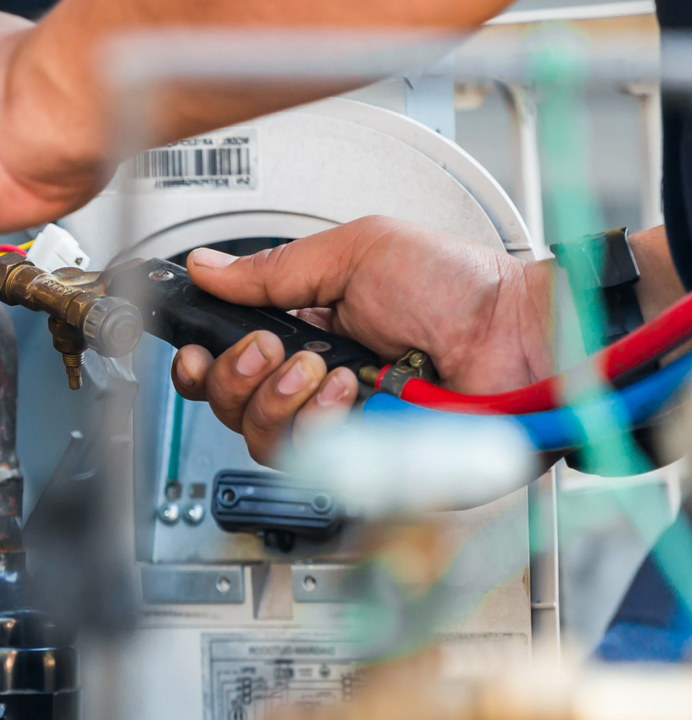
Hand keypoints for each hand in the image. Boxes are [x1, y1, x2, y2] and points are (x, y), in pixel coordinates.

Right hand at [171, 217, 552, 462]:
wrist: (523, 335)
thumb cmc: (464, 289)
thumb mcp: (358, 252)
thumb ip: (275, 267)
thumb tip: (206, 267)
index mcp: (309, 334)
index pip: (229, 363)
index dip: (202, 363)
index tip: (196, 350)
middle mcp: (317, 387)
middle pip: (230, 407)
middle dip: (237, 376)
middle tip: (274, 348)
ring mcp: (340, 430)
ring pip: (260, 440)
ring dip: (281, 399)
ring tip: (329, 369)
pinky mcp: (365, 466)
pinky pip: (308, 463)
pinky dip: (321, 424)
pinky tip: (354, 393)